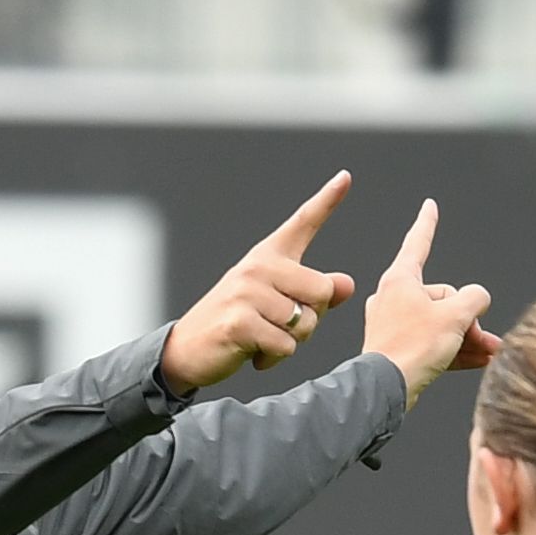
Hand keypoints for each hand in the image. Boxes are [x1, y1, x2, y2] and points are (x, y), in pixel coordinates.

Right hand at [158, 172, 360, 391]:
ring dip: (292, 342)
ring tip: (263, 339)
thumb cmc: (238, 324)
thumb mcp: (277, 304)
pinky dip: (275, 358)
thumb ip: (313, 295)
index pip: (303, 223)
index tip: (346, 177)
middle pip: (322, 291)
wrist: (188, 348)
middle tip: (279, 326)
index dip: (327, 200)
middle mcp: (258, 266)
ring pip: (305, 323)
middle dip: (311, 319)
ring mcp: (247, 292)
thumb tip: (347, 285)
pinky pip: (286, 346)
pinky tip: (254, 352)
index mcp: (268, 256)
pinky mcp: (240, 321)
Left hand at [360, 199, 498, 399]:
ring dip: (467, 337)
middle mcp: (393, 298)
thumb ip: (474, 298)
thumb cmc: (414, 347)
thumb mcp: (455, 316)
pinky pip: (433, 343)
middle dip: (467, 318)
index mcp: (400, 280)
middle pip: (442, 296)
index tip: (429, 205)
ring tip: (491, 352)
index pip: (418, 243)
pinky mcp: (397, 349)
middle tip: (481, 337)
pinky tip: (480, 361)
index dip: (428, 223)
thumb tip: (478, 299)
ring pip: (440, 323)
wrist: (386, 390)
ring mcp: (393, 324)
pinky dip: (454, 350)